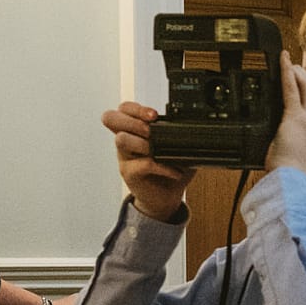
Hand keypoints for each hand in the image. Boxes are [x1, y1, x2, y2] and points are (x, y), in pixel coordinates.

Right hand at [102, 101, 193, 222]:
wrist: (166, 196)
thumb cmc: (170, 168)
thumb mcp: (176, 147)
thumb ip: (179, 134)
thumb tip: (194, 125)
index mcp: (134, 129)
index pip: (123, 109)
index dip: (135, 108)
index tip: (154, 115)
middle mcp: (125, 141)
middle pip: (111, 118)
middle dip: (133, 120)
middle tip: (150, 130)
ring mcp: (124, 157)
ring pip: (122, 140)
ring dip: (143, 142)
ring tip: (159, 150)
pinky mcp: (129, 173)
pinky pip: (142, 164)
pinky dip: (162, 167)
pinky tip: (175, 171)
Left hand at [264, 49, 305, 178]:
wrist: (291, 180)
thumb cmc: (292, 173)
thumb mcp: (301, 154)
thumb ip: (299, 139)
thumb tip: (288, 132)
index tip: (304, 78)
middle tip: (295, 67)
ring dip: (298, 71)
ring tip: (288, 63)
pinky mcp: (295, 117)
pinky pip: (292, 88)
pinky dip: (287, 72)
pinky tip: (283, 62)